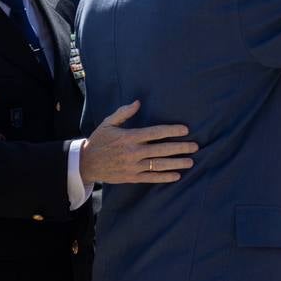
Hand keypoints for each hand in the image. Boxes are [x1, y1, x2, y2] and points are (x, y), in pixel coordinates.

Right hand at [79, 100, 197, 184]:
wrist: (85, 164)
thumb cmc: (99, 141)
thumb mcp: (108, 123)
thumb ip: (124, 112)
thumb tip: (138, 102)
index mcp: (129, 137)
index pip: (156, 132)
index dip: (172, 130)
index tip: (186, 130)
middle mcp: (133, 152)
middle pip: (162, 149)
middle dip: (180, 147)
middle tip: (195, 146)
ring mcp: (133, 166)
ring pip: (159, 165)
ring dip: (176, 163)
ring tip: (190, 162)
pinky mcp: (131, 178)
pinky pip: (151, 178)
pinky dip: (164, 177)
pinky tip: (176, 176)